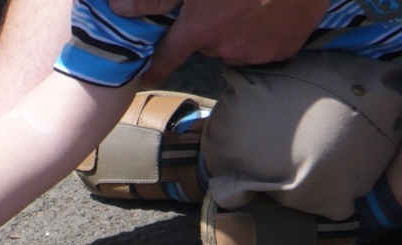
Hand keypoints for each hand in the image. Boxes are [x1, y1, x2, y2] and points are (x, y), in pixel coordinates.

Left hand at [109, 0, 326, 86]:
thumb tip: (119, 8)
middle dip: (209, 26)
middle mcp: (224, 47)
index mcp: (201, 28)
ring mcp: (256, 51)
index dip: (155, 68)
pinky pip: (265, 46)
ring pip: (235, 46)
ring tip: (250, 2)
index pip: (168, 57)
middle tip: (224, 1)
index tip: (146, 79)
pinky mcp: (282, 50)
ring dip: (238, 29)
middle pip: (206, 45)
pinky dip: (265, 32)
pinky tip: (272, 8)